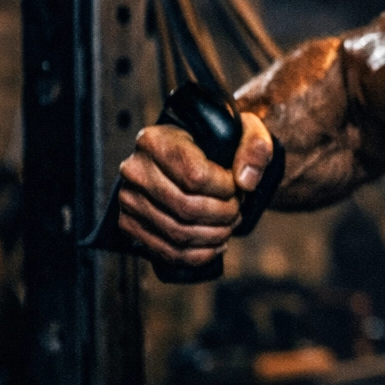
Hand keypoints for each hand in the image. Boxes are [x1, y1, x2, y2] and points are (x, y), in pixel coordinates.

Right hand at [116, 111, 274, 266]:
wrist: (191, 152)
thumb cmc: (215, 141)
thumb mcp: (243, 130)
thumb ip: (255, 146)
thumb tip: (246, 181)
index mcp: (157, 141)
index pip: (196, 176)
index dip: (225, 188)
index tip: (235, 186)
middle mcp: (135, 170)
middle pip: (188, 208)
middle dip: (224, 214)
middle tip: (237, 208)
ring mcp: (129, 199)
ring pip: (178, 232)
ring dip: (214, 235)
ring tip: (229, 224)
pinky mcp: (130, 223)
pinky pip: (167, 250)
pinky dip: (198, 254)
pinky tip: (216, 244)